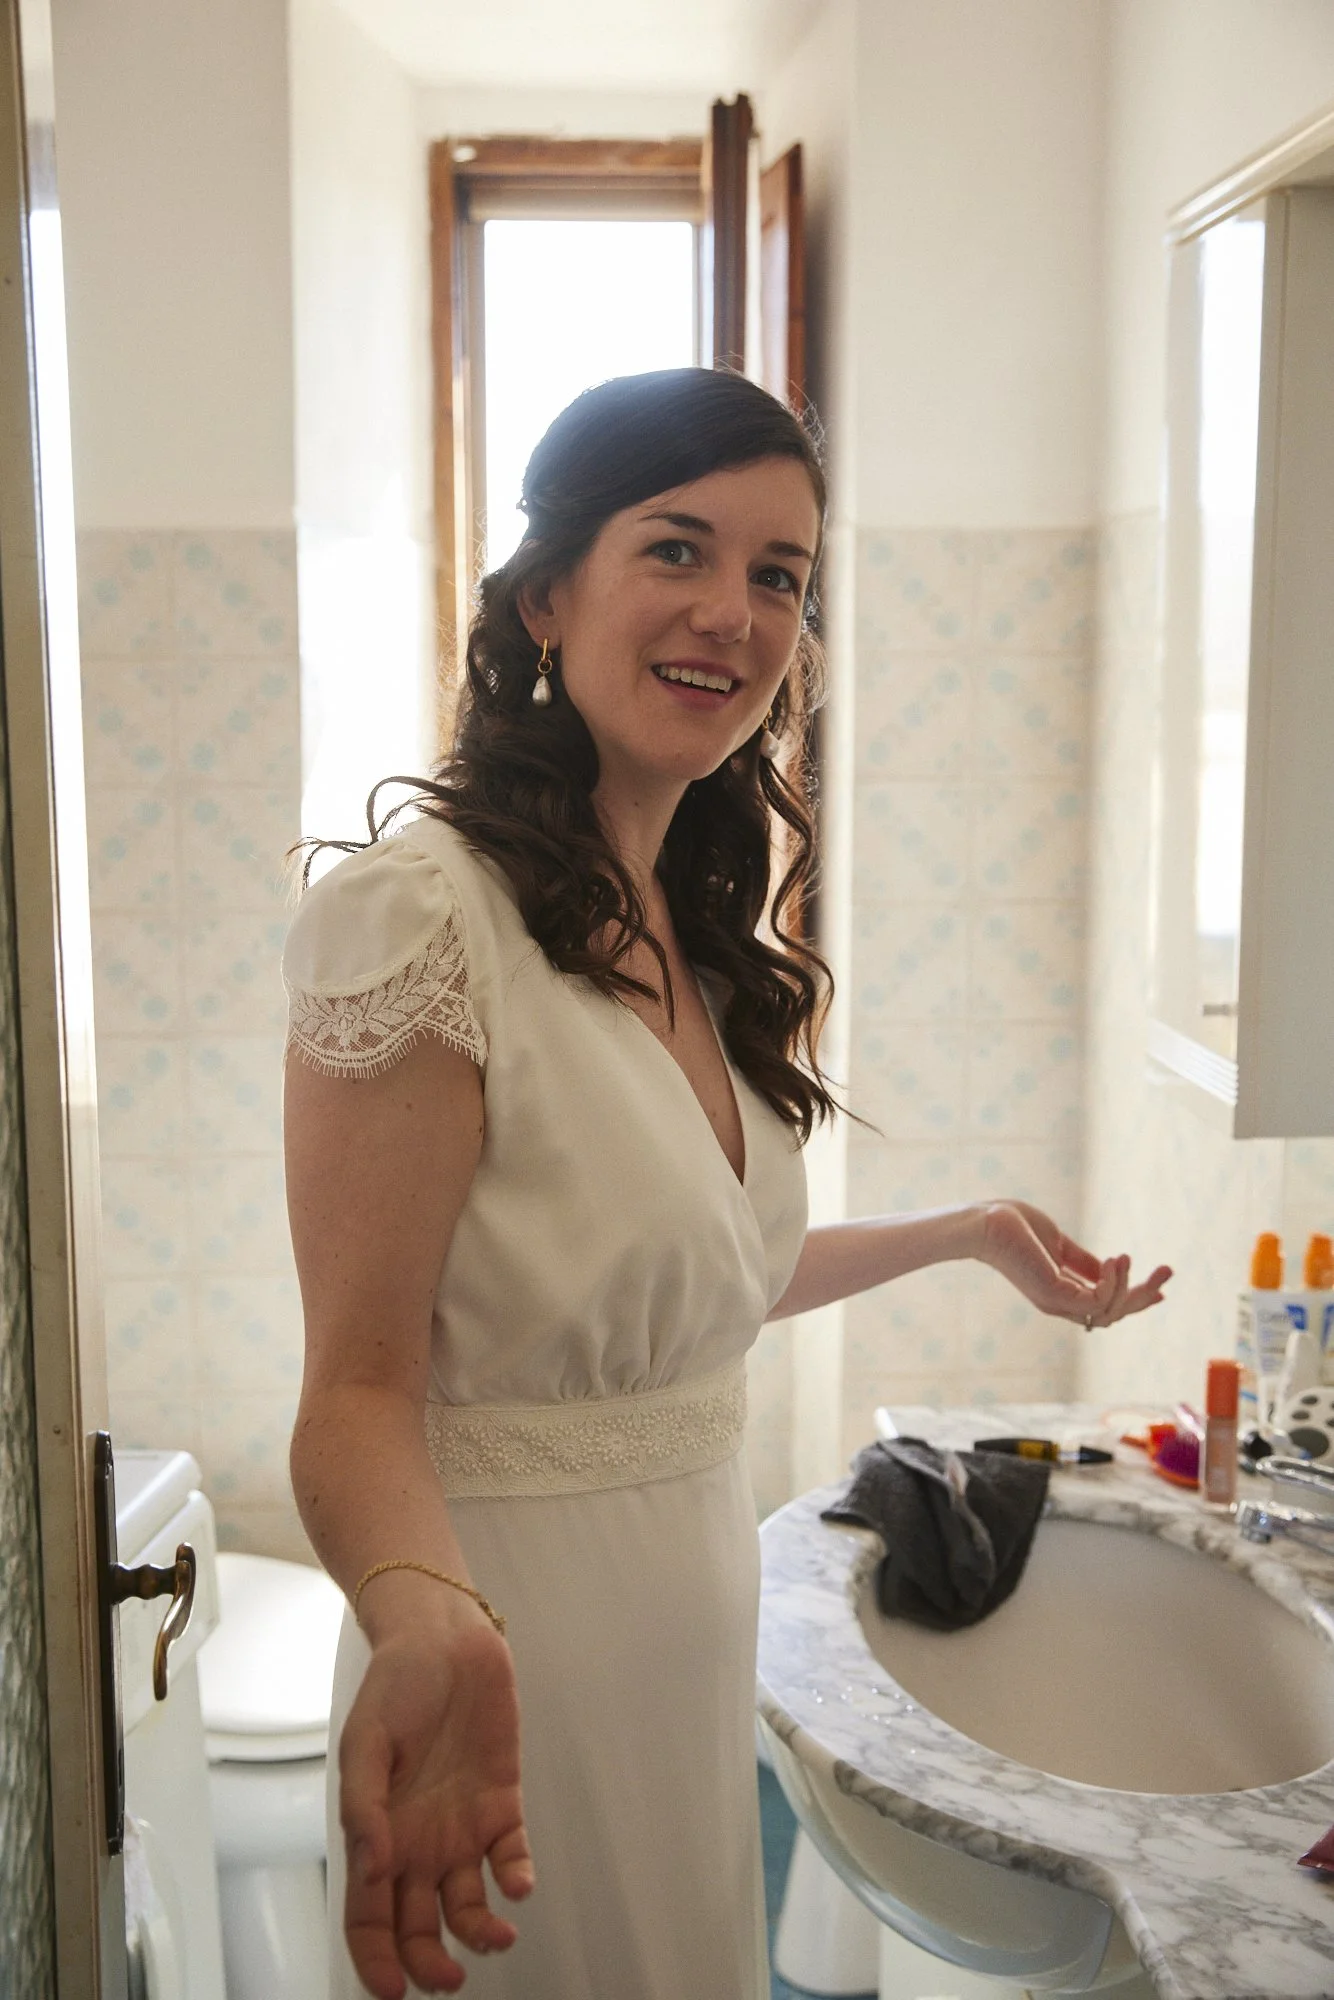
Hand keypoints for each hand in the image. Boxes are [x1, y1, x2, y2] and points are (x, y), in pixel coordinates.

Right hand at [339, 1611, 533, 1996]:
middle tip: (446, 1980)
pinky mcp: (501, 1803)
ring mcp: (460, 1826)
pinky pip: (510, 1856)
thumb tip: (372, 1866)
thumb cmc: (396, 1684)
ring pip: (468, 1903)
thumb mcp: (365, 1740)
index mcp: (377, 1833)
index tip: (392, 1991)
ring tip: (495, 1936)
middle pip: (418, 1925)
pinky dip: (515, 1877)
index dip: (377, 1958)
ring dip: (480, 1930)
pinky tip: (516, 1885)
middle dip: (430, 1962)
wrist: (445, 1638)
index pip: (368, 1916)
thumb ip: (366, 1805)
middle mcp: (418, 1841)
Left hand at [976, 1200, 1171, 1327]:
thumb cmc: (1014, 1226)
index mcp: (1061, 1292)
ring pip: (1109, 1311)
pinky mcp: (1054, 1294)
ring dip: (1131, 1288)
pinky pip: (1097, 1300)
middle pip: (1113, 1314)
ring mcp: (1056, 1301)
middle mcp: (1060, 1303)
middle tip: (1167, 1271)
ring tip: (1130, 1258)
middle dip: (1143, 1296)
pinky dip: (1112, 1282)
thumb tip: (1112, 1269)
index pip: (1105, 1306)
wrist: (985, 1221)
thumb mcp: (1059, 1244)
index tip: (1161, 1288)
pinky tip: (1117, 1260)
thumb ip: (1083, 1261)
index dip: (1134, 1299)